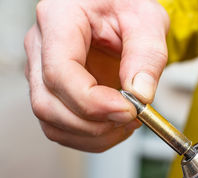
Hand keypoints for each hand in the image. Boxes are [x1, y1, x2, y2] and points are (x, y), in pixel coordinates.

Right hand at [24, 0, 168, 151]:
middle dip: (94, 123)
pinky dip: (92, 137)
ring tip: (128, 121)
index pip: (60, 72)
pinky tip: (116, 125)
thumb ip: (147, 55)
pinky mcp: (56, 92)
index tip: (128, 110)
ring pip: (52, 122)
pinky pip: (62, 128)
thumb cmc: (128, 7)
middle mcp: (42, 47)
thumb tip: (140, 95)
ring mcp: (44, 72)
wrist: (123, 12)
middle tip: (132, 117)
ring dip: (94, 134)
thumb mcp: (147, 20)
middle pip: (48, 103)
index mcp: (59, 19)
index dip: (93, 101)